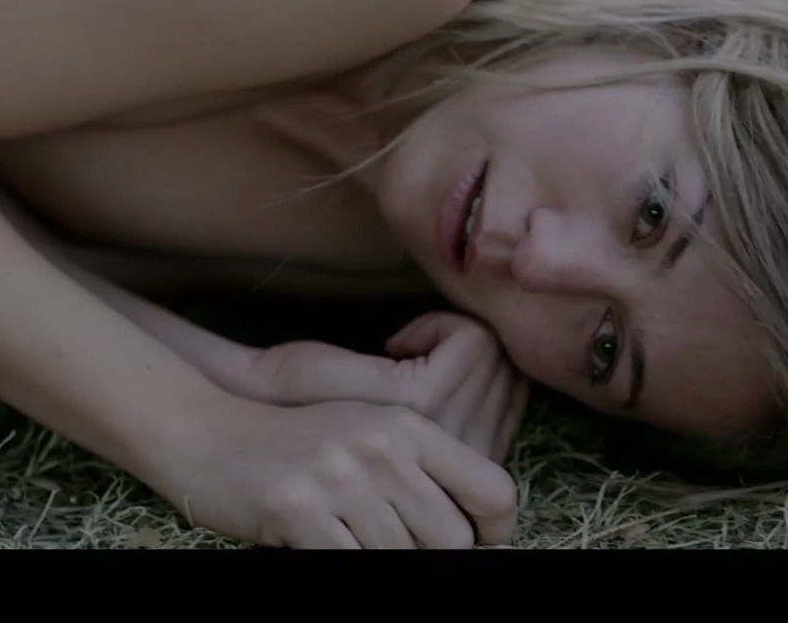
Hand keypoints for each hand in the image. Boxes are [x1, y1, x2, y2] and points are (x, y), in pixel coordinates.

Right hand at [174, 399, 518, 548]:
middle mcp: (380, 445)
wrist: (211, 435)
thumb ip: (426, 469)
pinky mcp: (299, 509)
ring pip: (402, 559)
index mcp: (408, 423)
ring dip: (379, 557)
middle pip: (453, 540)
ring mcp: (339, 477)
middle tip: (395, 542)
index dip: (497, 532)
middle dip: (430, 554)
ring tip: (349, 535)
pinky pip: (350, 565)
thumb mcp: (369, 433)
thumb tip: (478, 535)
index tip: (476, 542)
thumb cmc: (298, 443)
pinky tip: (323, 542)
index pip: (495, 489)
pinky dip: (342, 562)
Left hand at [248, 312, 529, 463]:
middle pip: (509, 371)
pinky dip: (439, 326)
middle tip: (409, 358)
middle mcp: (462, 453)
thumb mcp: (405, 407)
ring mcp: (444, 431)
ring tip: (400, 356)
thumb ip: (467, 399)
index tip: (420, 368)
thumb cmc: (326, 400)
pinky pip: (471, 340)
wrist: (268, 393)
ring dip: (451, 338)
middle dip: (465, 349)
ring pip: (493, 354)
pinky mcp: (422, 401)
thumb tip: (517, 368)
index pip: (518, 393)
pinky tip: (394, 345)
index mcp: (463, 462)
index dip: (478, 366)